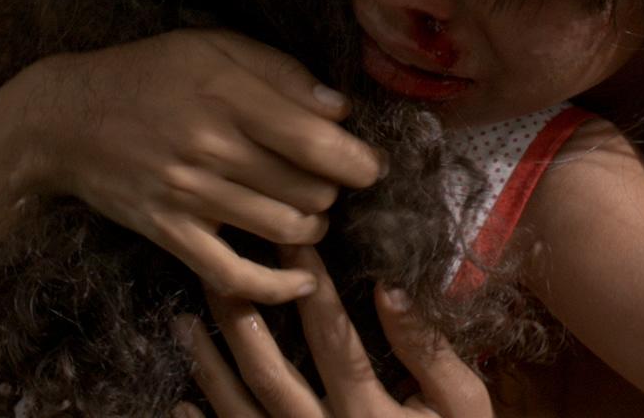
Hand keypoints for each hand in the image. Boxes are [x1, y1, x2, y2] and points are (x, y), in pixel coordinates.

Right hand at [9, 30, 386, 302]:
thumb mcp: (212, 45)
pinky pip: (233, 275)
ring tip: (307, 211)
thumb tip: (340, 110)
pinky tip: (300, 280)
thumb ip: (280, 71)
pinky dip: (276, 286)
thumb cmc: (148, 73)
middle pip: (309, 189)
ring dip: (312, 226)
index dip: (358, 161)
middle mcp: (212, 147)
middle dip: (333, 189)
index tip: (368, 164)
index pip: (316, 141)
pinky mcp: (169, 232)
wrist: (66, 118)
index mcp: (228, 93)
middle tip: (324, 180)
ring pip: (284, 229)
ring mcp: (189, 195)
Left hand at [177, 246, 491, 417]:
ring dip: (209, 366)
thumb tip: (389, 287)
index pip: (333, 337)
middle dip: (242, 317)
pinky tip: (181, 406)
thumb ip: (428, 350)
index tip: (292, 242)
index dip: (311, 286)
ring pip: (241, 413)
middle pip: (270, 374)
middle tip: (217, 269)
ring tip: (184, 321)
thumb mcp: (462, 403)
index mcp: (371, 414)